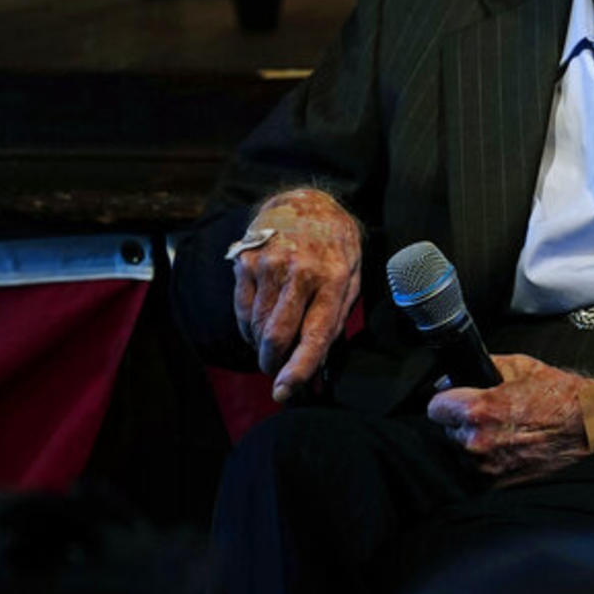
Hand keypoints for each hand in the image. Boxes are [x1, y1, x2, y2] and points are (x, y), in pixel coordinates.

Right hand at [232, 188, 360, 400]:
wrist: (306, 201)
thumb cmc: (335, 247)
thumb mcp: (352, 277)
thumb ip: (335, 317)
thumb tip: (317, 361)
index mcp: (335, 279)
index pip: (315, 335)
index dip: (298, 369)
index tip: (283, 392)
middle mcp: (301, 272)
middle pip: (277, 335)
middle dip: (272, 363)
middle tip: (275, 370)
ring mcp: (269, 265)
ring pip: (256, 326)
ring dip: (260, 345)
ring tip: (271, 341)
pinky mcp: (245, 261)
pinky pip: (241, 310)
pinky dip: (248, 327)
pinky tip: (259, 323)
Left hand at [424, 353, 593, 482]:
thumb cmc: (564, 398)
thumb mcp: (523, 366)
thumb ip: (484, 367)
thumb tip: (455, 375)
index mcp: (479, 411)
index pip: (434, 407)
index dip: (448, 401)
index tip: (456, 401)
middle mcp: (479, 442)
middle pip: (449, 431)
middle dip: (466, 422)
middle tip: (494, 415)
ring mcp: (489, 468)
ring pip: (464, 452)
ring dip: (479, 443)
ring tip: (508, 431)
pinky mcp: (499, 485)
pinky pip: (482, 470)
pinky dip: (494, 460)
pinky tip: (515, 447)